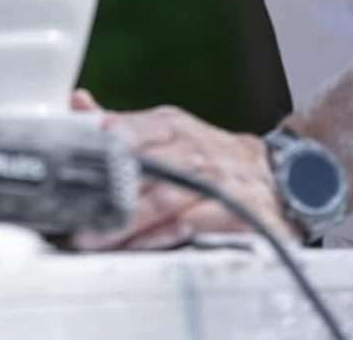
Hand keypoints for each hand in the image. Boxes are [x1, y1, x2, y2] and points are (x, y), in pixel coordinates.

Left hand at [71, 92, 297, 250]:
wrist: (275, 176)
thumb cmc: (207, 154)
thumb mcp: (167, 130)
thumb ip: (121, 123)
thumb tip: (77, 104)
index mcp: (174, 127)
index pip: (141, 128)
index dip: (115, 136)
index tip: (89, 148)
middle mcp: (195, 151)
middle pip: (150, 170)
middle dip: (113, 194)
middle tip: (78, 213)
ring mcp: (217, 182)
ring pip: (169, 202)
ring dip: (131, 223)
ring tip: (96, 239)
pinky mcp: (235, 214)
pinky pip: (195, 229)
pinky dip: (166, 239)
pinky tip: (140, 248)